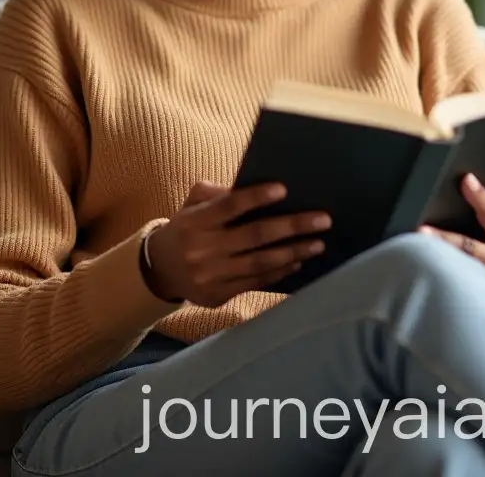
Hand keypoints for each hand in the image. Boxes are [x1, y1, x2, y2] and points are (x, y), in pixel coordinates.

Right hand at [143, 180, 330, 306]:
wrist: (161, 269)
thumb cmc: (188, 226)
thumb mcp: (193, 204)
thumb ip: (218, 193)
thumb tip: (256, 189)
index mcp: (195, 221)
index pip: (228, 206)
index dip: (256, 197)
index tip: (284, 189)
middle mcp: (202, 249)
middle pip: (253, 236)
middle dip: (292, 227)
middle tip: (322, 220)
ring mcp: (210, 275)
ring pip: (259, 262)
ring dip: (293, 252)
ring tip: (318, 243)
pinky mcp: (218, 295)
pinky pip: (255, 281)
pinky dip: (279, 271)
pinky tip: (297, 262)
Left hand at [419, 173, 484, 300]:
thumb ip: (484, 215)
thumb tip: (457, 186)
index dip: (480, 196)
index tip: (464, 180)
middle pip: (472, 249)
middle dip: (445, 240)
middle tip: (421, 230)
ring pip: (463, 275)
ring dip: (437, 265)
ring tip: (413, 255)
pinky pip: (459, 295)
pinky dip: (439, 285)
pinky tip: (420, 278)